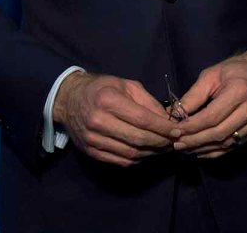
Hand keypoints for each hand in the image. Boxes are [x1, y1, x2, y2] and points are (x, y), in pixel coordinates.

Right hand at [53, 71, 175, 166]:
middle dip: (160, 142)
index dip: (163, 127)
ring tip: (164, 148)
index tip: (178, 130)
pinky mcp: (90, 152)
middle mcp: (98, 121)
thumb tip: (167, 119)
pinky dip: (137, 159)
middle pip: (137, 139)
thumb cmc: (102, 88)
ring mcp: (92, 139)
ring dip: (151, 153)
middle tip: (175, 142)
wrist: (69, 100)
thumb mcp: (127, 85)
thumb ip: (148, 102)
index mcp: (108, 100)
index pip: (142, 119)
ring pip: (130, 153)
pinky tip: (148, 153)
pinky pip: (119, 161)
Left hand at [169, 50, 246, 158]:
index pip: (212, 117)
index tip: (175, 131)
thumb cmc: (236, 70)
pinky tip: (201, 150)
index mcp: (240, 91)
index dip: (192, 127)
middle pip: (219, 133)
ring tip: (185, 148)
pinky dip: (216, 151)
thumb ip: (194, 95)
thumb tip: (175, 114)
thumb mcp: (212, 74)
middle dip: (195, 141)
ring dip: (203, 148)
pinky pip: (234, 146)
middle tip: (176, 144)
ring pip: (226, 143)